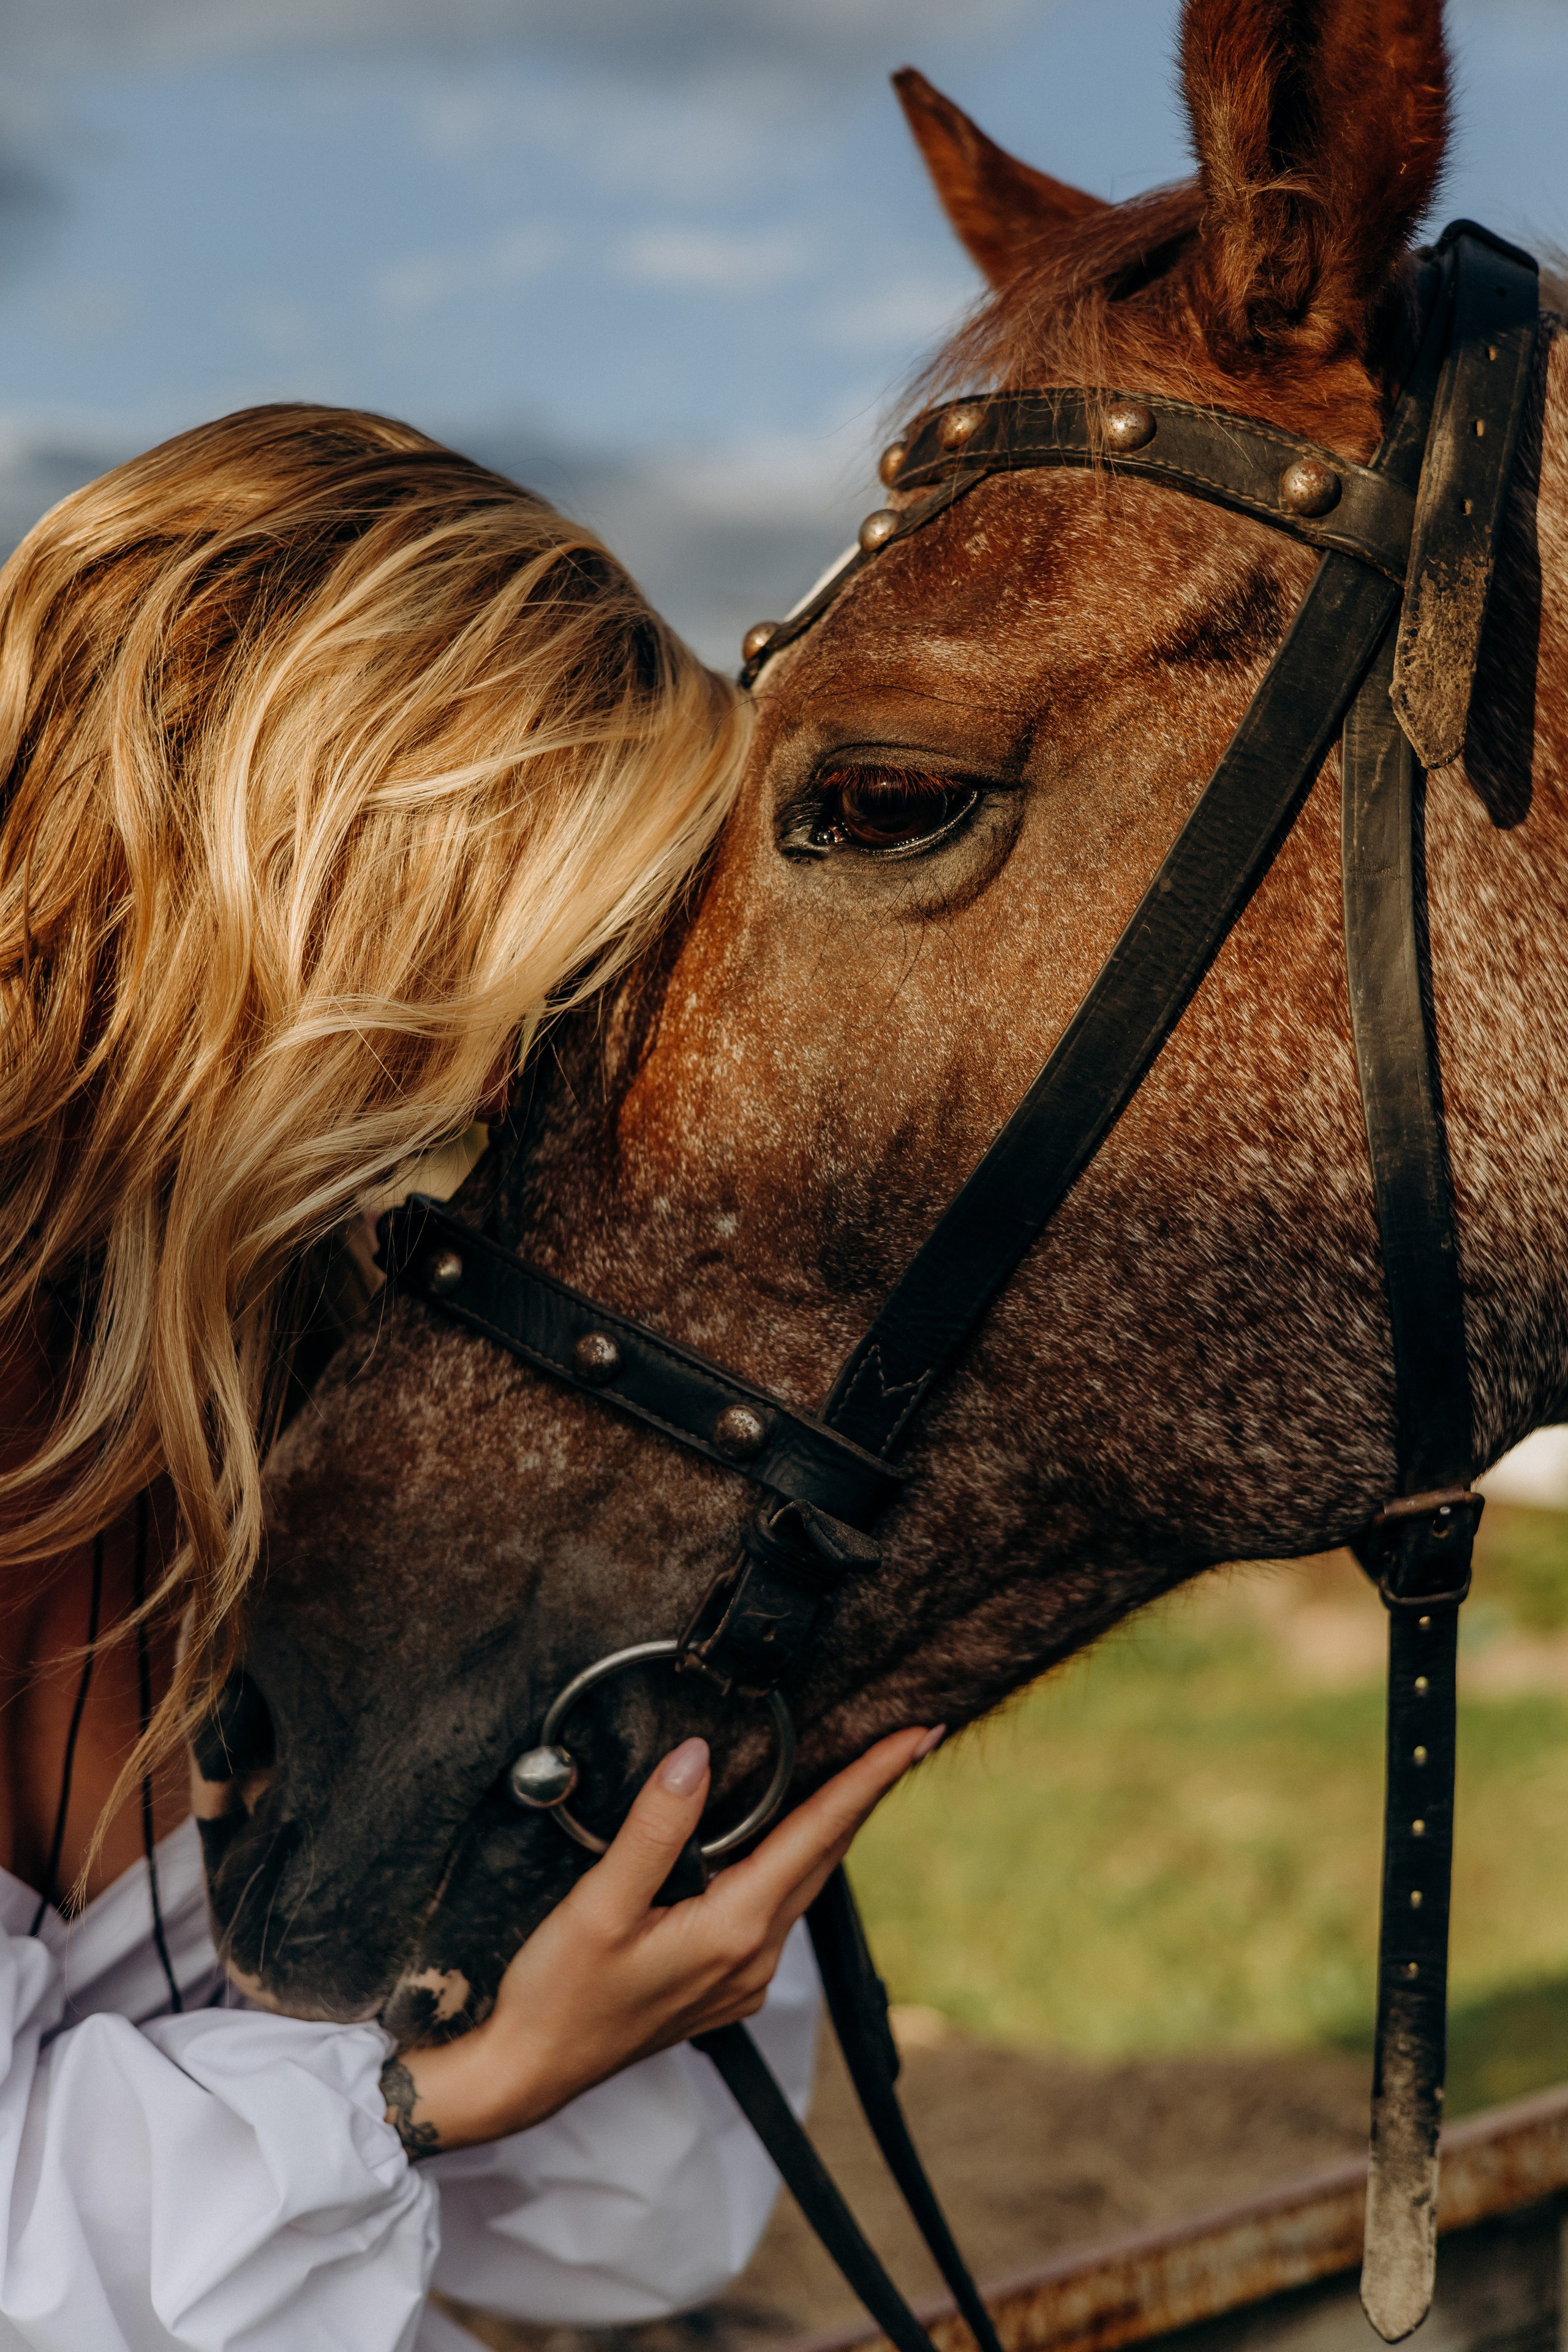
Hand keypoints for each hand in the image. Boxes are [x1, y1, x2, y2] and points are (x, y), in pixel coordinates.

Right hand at [381, 1722, 940, 2156]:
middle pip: (826, 1856)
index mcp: (735, 1929)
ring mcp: (743, 1977)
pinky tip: (786, 1839)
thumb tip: (698, 1755)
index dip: (870, 1779)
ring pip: (805, 1882)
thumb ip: (655, 1828)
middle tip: (909, 1740)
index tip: (918, 1736)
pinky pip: (777, 1907)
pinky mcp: (723, 1984)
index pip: (819, 1833)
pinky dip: (795, 1861)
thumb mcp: (599, 1905)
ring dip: (833, 1827)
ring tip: (859, 1777)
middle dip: (867, 1794)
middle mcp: (754, 1956)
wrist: (529, 2073)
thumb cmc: (557, 1993)